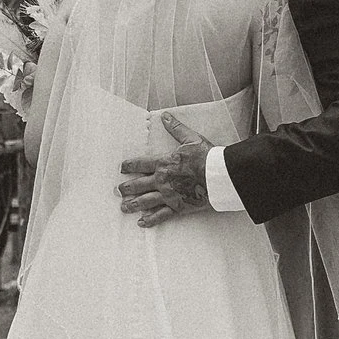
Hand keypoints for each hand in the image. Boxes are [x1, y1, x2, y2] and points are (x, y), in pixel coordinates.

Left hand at [117, 113, 212, 227]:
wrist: (219, 176)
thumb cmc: (207, 157)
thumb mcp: (191, 138)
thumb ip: (176, 128)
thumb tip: (165, 116)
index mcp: (164, 163)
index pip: (140, 164)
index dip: (129, 166)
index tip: (122, 168)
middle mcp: (162, 180)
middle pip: (138, 185)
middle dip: (126, 188)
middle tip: (118, 190)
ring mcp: (169, 195)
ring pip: (145, 201)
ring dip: (132, 204)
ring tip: (124, 207)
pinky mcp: (178, 207)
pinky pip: (161, 215)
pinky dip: (150, 220)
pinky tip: (142, 222)